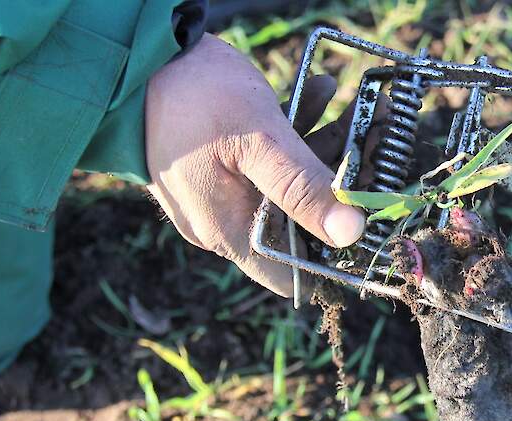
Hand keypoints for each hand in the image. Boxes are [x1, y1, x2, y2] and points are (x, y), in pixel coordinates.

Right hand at [144, 34, 365, 295]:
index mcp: (227, 231)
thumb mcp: (259, 141)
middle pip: (298, 220)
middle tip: (376, 140)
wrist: (135, 55)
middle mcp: (222, 222)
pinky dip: (296, 130)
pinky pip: (267, 159)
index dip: (335, 257)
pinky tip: (321, 91)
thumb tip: (349, 233)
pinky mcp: (220, 164)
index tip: (372, 221)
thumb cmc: (191, 97)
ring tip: (358, 106)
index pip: (290, 273)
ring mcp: (220, 193)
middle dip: (341, 182)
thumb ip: (303, 188)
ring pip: (288, 183)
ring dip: (325, 146)